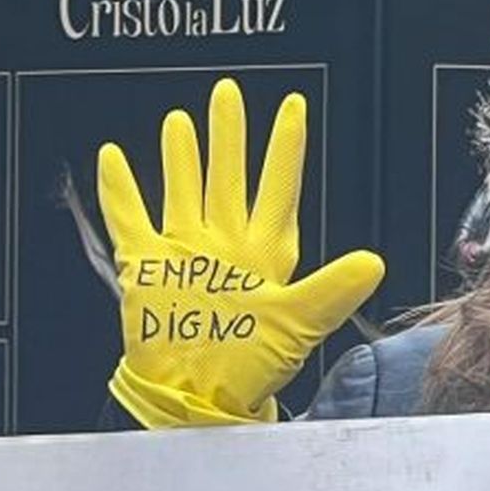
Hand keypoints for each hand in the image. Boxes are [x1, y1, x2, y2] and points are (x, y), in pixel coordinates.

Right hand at [98, 79, 384, 427]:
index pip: (277, 186)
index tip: (292, 108)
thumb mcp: (297, 325)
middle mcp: (225, 245)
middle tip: (227, 94)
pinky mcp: (147, 267)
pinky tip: (115, 158)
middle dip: (228, 135)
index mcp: (263, 253)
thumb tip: (374, 263)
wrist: (195, 395)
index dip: (284, 146)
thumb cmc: (248, 368)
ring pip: (184, 190)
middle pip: (228, 176)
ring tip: (183, 121)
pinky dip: (121, 189)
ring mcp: (185, 253)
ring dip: (183, 157)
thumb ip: (332, 291)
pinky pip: (130, 219)